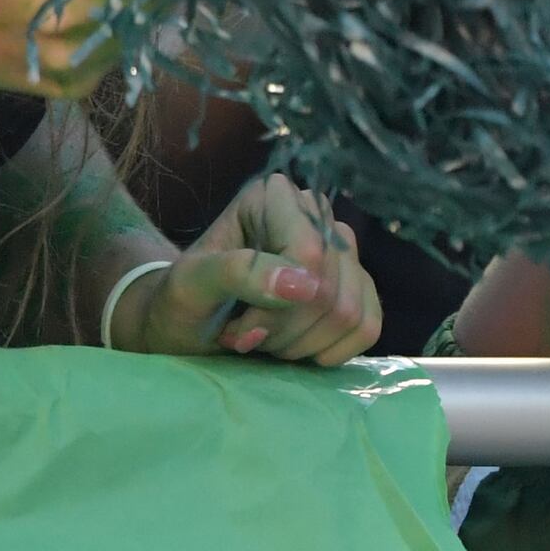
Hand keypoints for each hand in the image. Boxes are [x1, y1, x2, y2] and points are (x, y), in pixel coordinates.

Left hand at [118, 171, 380, 364]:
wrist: (187, 328)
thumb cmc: (181, 302)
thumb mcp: (192, 285)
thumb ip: (238, 274)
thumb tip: (304, 284)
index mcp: (275, 198)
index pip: (310, 254)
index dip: (277, 304)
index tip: (236, 327)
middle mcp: (318, 215)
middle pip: (329, 290)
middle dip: (283, 329)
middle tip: (244, 335)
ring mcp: (344, 251)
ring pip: (349, 314)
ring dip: (300, 344)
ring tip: (264, 338)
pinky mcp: (360, 287)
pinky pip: (368, 328)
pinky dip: (328, 352)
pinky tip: (295, 344)